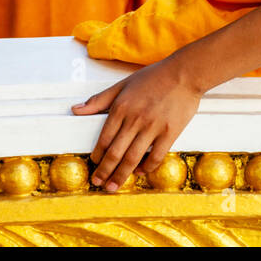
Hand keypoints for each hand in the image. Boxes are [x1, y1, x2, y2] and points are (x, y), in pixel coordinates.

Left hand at [72, 58, 202, 191]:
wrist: (184, 73)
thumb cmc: (155, 77)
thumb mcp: (122, 84)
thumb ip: (99, 100)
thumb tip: (76, 110)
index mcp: (121, 108)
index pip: (104, 139)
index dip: (97, 155)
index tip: (94, 164)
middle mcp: (135, 119)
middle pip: (115, 153)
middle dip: (104, 171)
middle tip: (98, 182)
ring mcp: (153, 127)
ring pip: (132, 158)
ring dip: (121, 175)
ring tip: (113, 186)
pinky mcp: (170, 133)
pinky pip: (155, 157)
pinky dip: (146, 168)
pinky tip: (140, 171)